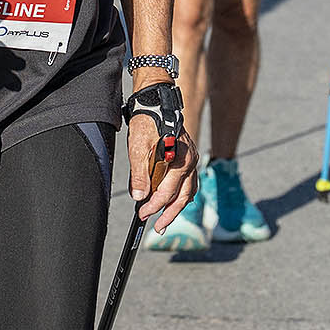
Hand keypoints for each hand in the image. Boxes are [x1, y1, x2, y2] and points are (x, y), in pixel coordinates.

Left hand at [127, 108, 198, 230]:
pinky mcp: (188, 158)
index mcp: (180, 158)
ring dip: (176, 207)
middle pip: (182, 195)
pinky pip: (189, 182)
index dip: (154, 206)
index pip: (168, 191)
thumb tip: (139, 196)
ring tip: (165, 221)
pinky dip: (181, 194)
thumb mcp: (138, 146)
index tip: (143, 214)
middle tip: (158, 227)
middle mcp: (190, 160)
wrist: (156, 102)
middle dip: (169, 213)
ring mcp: (191, 159)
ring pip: (188, 191)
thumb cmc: (147, 121)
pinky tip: (173, 203)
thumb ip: (140, 174)